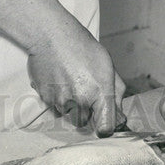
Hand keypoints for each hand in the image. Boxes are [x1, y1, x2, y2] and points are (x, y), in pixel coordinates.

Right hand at [27, 16, 125, 135]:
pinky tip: (58, 78)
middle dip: (84, 111)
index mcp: (100, 92)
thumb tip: (119, 113)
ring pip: (67, 114)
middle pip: (83, 123)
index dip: (105, 127)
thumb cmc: (80, 46)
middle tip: (82, 90)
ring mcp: (61, 100)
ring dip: (69, 104)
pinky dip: (55, 96)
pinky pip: (53, 105)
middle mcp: (80, 100)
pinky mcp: (45, 97)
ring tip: (69, 80)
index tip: (103, 122)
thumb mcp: (107, 64)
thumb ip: (116, 91)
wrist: (51, 35)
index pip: (105, 128)